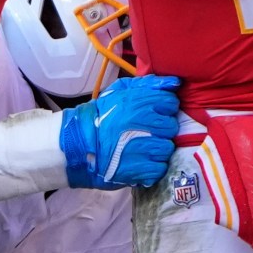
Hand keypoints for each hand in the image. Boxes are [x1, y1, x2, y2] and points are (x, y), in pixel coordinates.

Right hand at [58, 74, 181, 189]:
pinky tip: (141, 162)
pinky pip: (160, 168)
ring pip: (167, 148)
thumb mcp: (119, 91)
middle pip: (171, 126)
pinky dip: (153, 167)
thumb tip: (175, 83)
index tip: (153, 114)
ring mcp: (143, 147)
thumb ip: (148, 84)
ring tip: (143, 148)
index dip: (163, 109)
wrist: (77, 144)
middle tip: (147, 132)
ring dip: (158, 149)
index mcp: (139, 102)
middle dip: (162, 129)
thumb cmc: (101, 116)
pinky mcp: (140, 169)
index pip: (171, 102)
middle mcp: (143, 123)